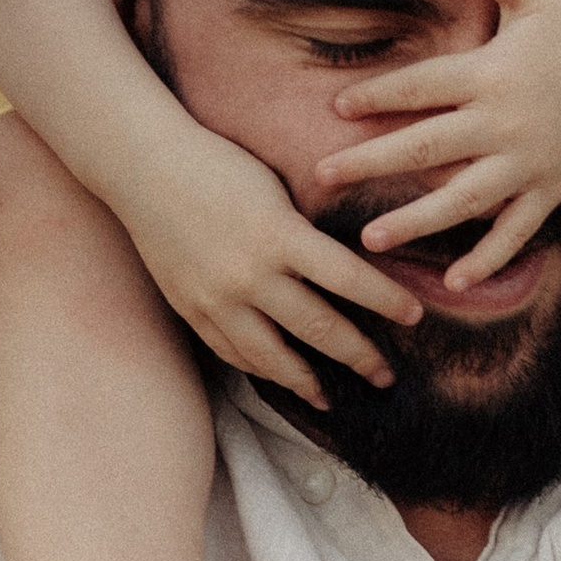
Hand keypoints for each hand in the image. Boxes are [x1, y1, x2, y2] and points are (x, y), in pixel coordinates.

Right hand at [115, 120, 424, 407]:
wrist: (144, 166)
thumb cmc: (219, 163)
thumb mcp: (276, 189)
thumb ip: (307, 234)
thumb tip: (349, 267)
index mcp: (280, 236)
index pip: (349, 278)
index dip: (387, 300)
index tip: (417, 315)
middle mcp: (250, 275)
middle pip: (318, 328)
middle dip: (359, 355)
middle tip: (386, 375)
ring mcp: (216, 298)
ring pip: (273, 356)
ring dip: (308, 380)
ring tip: (333, 397)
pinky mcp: (191, 309)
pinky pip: (233, 352)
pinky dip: (261, 369)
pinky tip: (280, 377)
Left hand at [316, 0, 560, 286]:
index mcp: (494, 73)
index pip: (423, 87)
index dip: (379, 97)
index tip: (335, 109)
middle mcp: (507, 123)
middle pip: (428, 147)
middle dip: (374, 162)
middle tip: (324, 175)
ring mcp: (530, 162)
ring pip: (464, 199)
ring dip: (416, 220)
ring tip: (372, 238)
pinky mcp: (550, 187)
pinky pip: (516, 230)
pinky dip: (487, 257)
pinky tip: (452, 279)